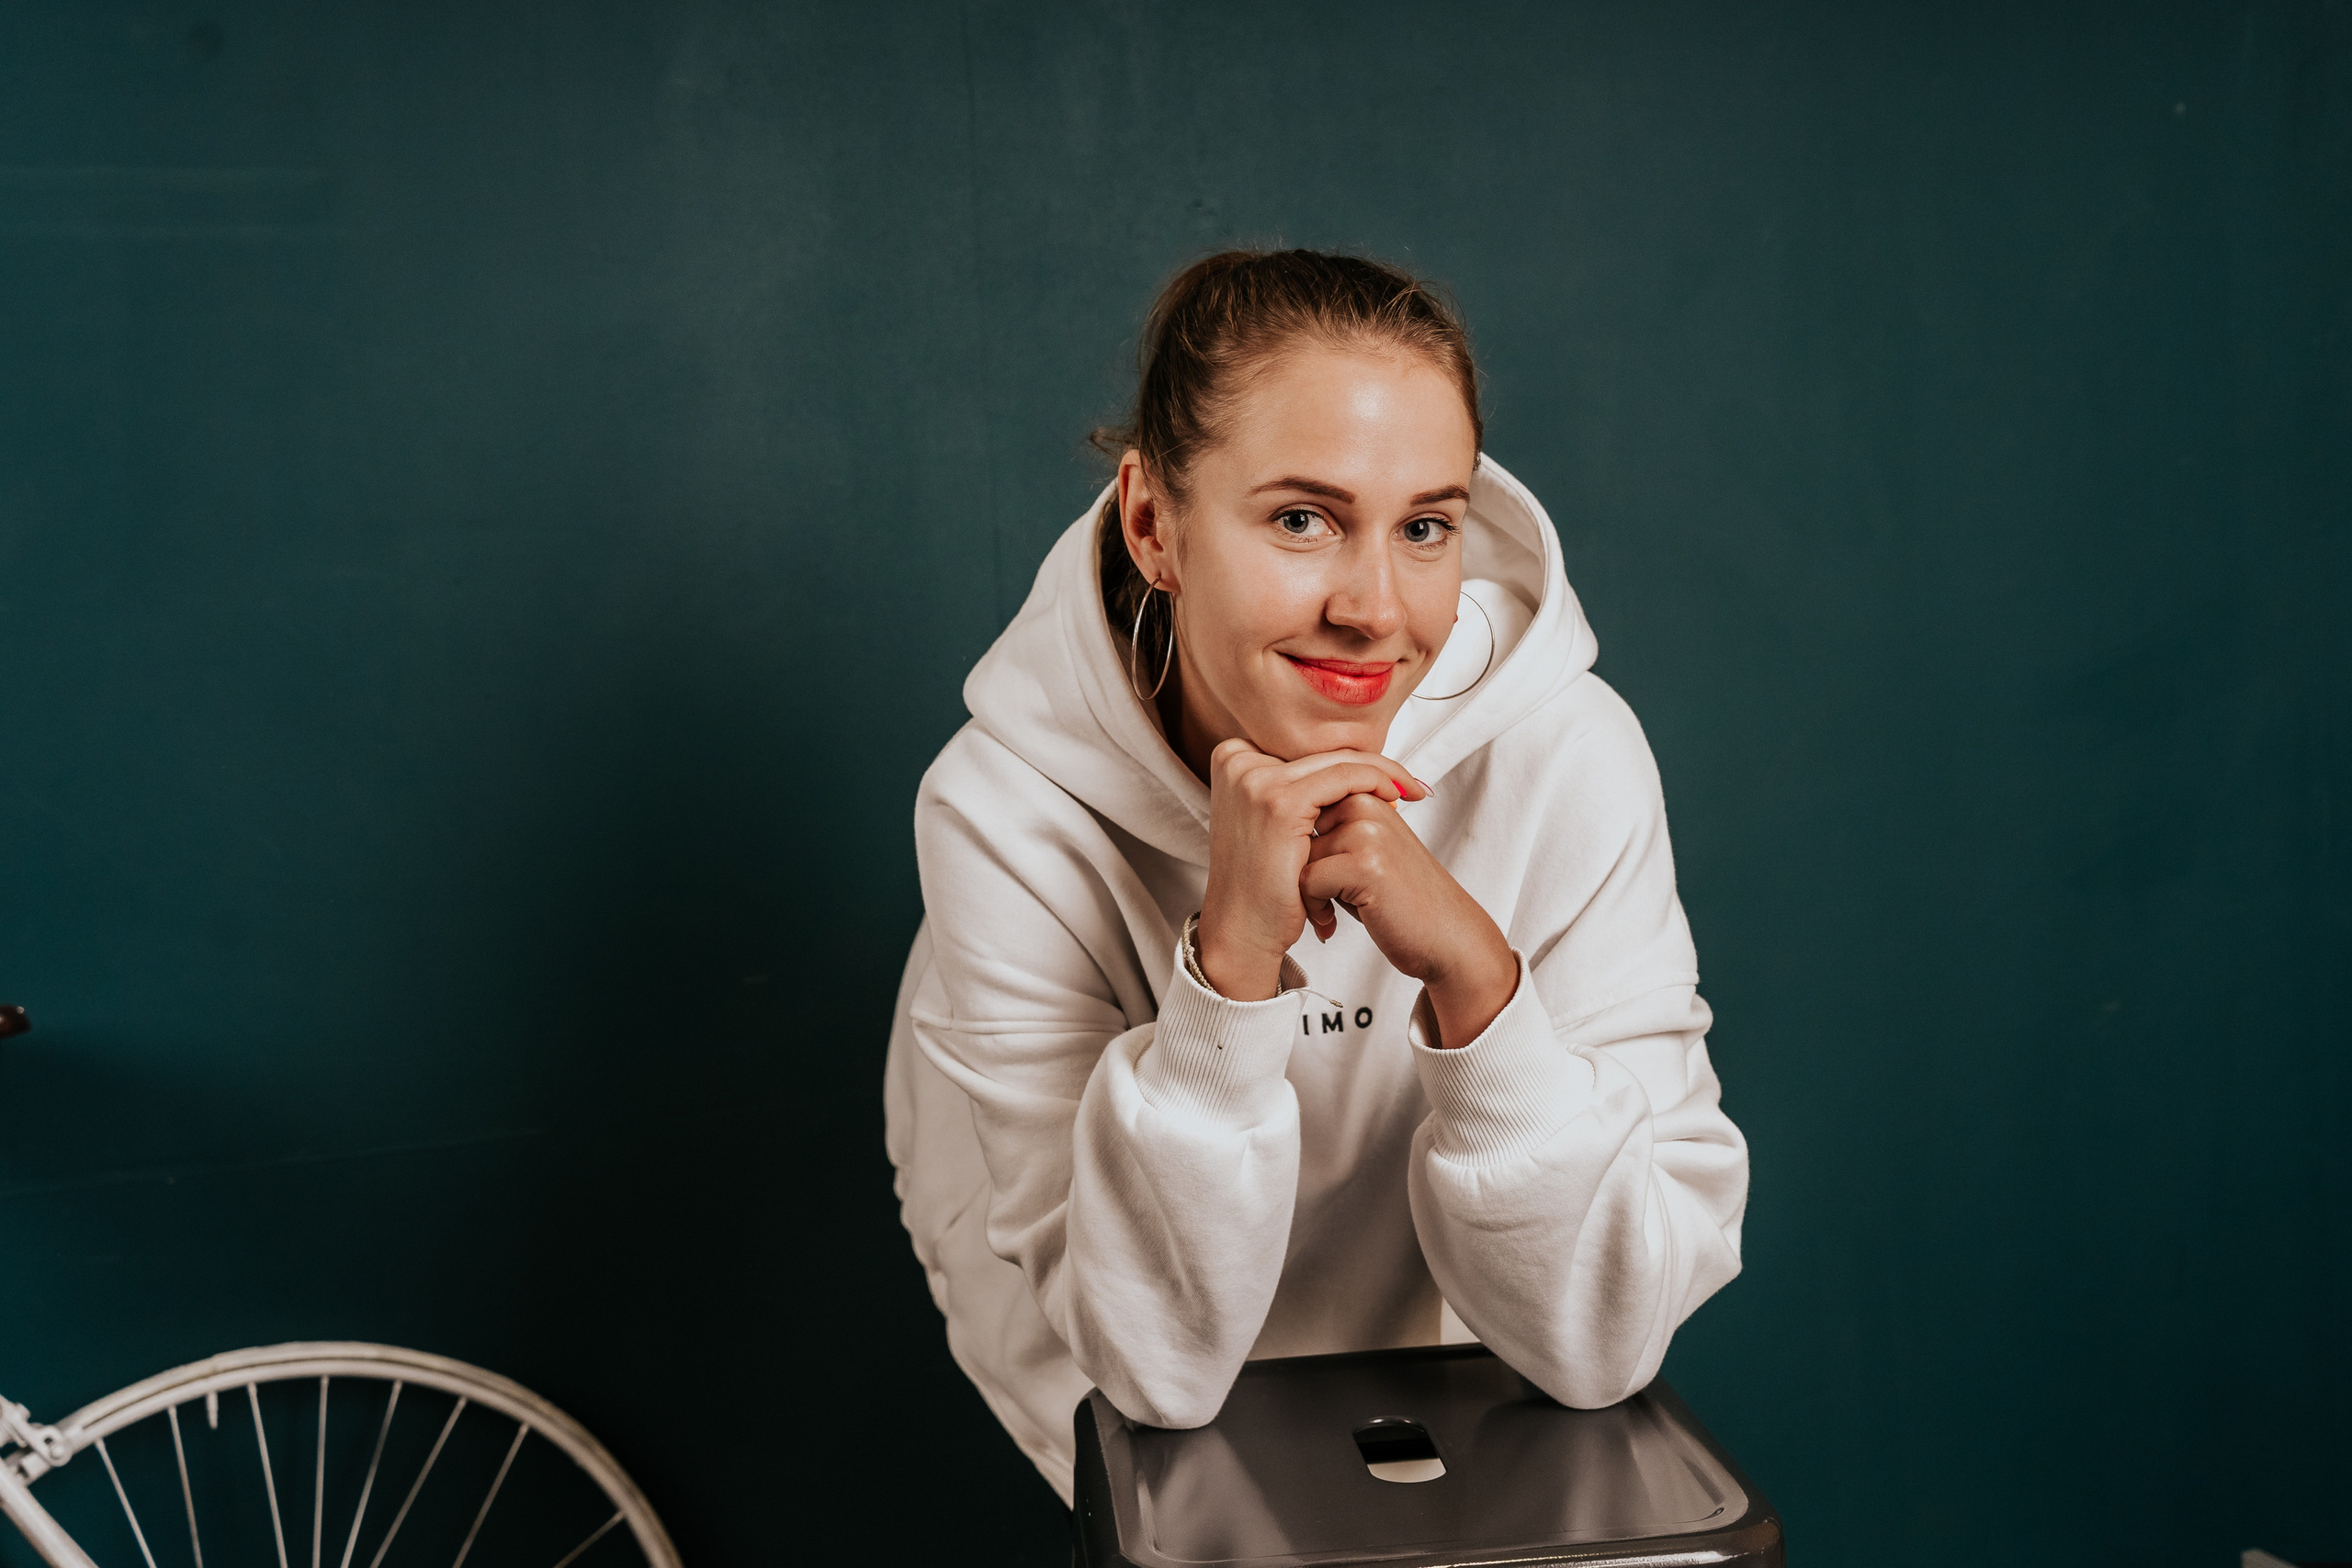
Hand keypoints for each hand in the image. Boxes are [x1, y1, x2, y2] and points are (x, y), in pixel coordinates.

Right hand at [1196, 738, 1428, 1000]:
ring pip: (1337, 760)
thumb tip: (1348, 766)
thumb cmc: (1263, 885)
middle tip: (1410, 782)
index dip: (1349, 759)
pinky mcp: (1279, 801)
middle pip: (1322, 752)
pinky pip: (1344, 777)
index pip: (1305, 749)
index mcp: (1231, 760)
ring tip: (1411, 791)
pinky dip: (1376, 782)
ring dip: (1382, 773)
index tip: (1387, 776)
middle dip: (1374, 764)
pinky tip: (1396, 798)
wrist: (1243, 931)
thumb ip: (1296, 790)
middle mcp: (1237, 762)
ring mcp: (1255, 780)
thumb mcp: (1272, 825)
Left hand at [1302, 794, 1517, 1047]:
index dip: (1299, 850)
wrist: (1446, 936)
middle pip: (1292, 832)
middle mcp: (1365, 804)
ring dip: (1305, 893)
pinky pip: (1308, 881)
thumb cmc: (1399, 899)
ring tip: (1330, 911)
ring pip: (1296, 857)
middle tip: (1322, 899)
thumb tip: (1271, 821)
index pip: (1299, 811)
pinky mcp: (1366, 863)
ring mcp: (1367, 831)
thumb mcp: (1364, 851)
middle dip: (1299, 869)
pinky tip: (1333, 922)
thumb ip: (1328, 830)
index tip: (1320, 878)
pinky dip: (1314, 908)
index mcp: (1364, 794)